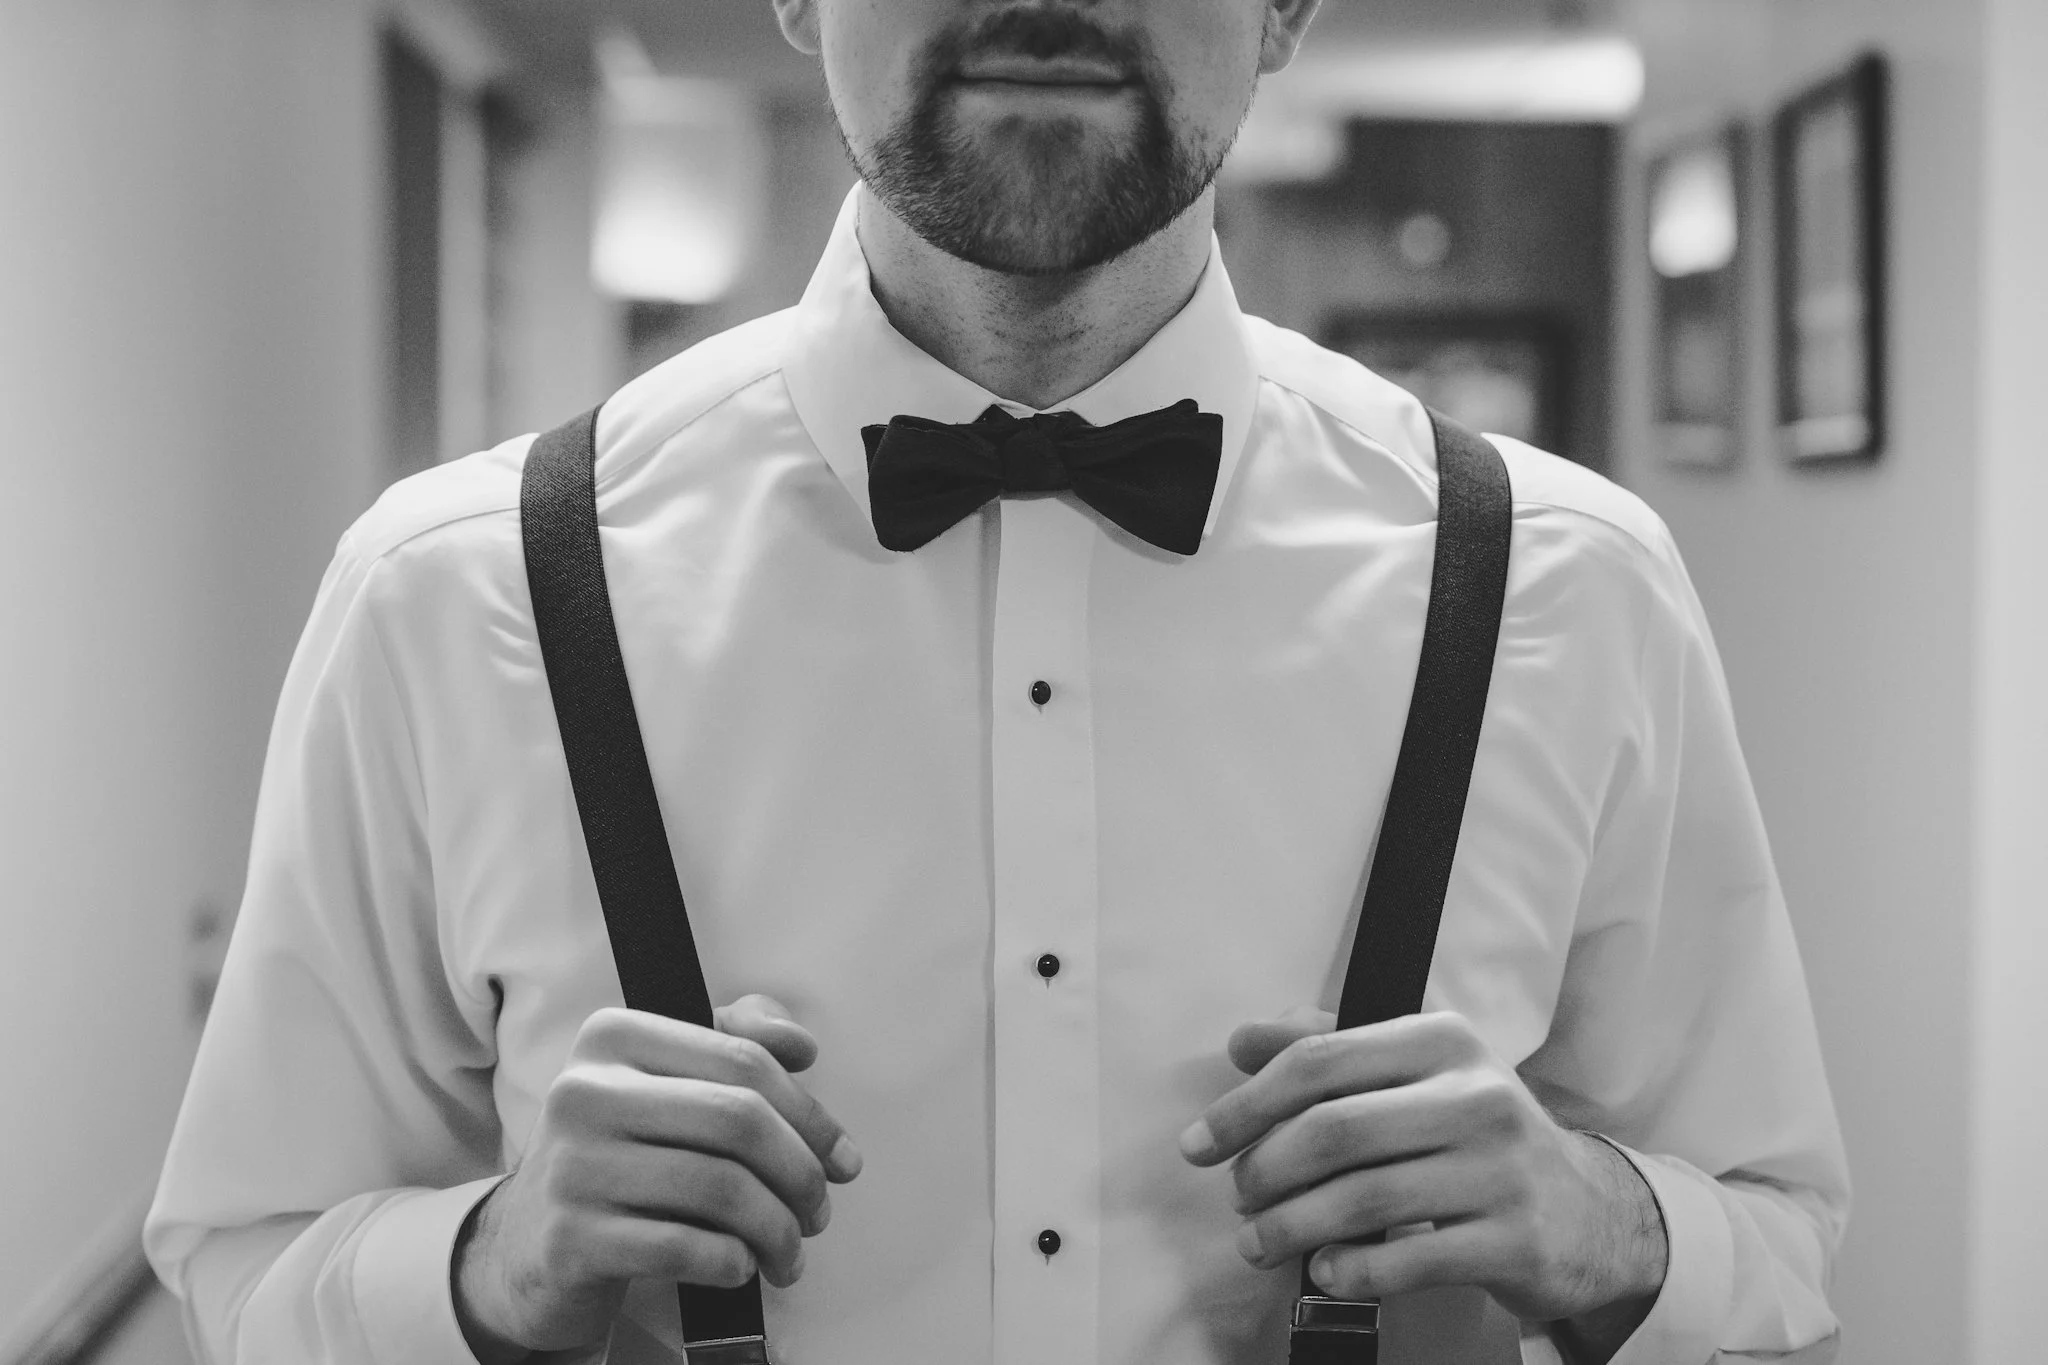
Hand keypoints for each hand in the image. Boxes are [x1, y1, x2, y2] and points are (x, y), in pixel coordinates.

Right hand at [452, 995, 863, 1360]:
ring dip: (776, 1229)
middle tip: (819, 1211)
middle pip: (738, 1121)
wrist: (528, 1245)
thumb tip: (800, 1045)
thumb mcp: (664, 1083)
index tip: (841, 1157)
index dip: (810, 1114)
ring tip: (788, 1250)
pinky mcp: (569, 1238)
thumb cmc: (619, 1156)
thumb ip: (734, 1043)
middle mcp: (584, 1090)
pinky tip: (739, 1266)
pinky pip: (683, 1246)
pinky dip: (730, 1261)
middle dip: (801, 1173)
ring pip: (719, 1188)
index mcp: (613, 1036)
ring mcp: (572, 1165)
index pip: (743, 1061)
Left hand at [1178, 1007, 1665, 1346]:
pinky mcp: (1514, 1240)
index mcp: (1442, 1039)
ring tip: (1260, 1242)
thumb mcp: (1417, 1073)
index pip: (1319, 1060)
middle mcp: (1477, 1095)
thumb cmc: (1479, 1136)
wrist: (1590, 1211)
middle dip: (1263, 1170)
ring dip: (1290, 1228)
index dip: (1245, 1104)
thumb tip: (1243, 1041)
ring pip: (1362, 1198)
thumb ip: (1330, 1050)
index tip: (1199, 1143)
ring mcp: (1500, 1169)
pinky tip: (1325, 1271)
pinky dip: (1350, 1270)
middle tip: (1237, 1198)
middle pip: (1333, 1130)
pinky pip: (1407, 1260)